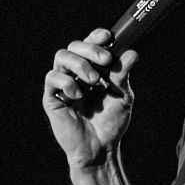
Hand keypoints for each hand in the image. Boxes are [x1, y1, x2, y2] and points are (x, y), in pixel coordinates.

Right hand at [43, 28, 137, 169]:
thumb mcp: (122, 96)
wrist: (101, 148)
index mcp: (93, 68)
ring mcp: (63, 84)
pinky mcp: (52, 97)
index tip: (108, 37)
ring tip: (93, 81)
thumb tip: (131, 52)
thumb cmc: (111, 122)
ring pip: (61, 56)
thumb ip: (123, 74)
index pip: (90, 43)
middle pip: (74, 46)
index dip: (96, 36)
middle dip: (90, 49)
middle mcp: (75, 72)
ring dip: (79, 64)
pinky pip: (52, 78)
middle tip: (105, 61)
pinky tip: (78, 95)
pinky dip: (66, 82)